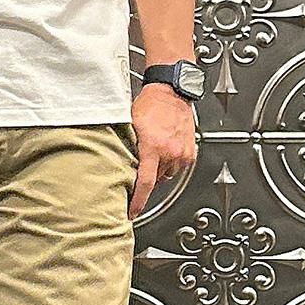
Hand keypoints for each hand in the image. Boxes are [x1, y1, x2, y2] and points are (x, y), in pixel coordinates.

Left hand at [128, 83, 197, 219]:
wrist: (172, 91)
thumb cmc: (151, 104)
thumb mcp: (130, 125)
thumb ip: (126, 147)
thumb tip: (114, 165)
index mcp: (153, 148)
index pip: (144, 183)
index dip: (137, 202)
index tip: (131, 213)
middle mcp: (169, 153)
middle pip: (154, 180)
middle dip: (145, 179)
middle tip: (138, 168)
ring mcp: (181, 153)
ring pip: (166, 174)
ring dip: (158, 169)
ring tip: (153, 152)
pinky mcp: (190, 152)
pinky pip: (177, 166)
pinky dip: (169, 163)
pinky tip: (164, 149)